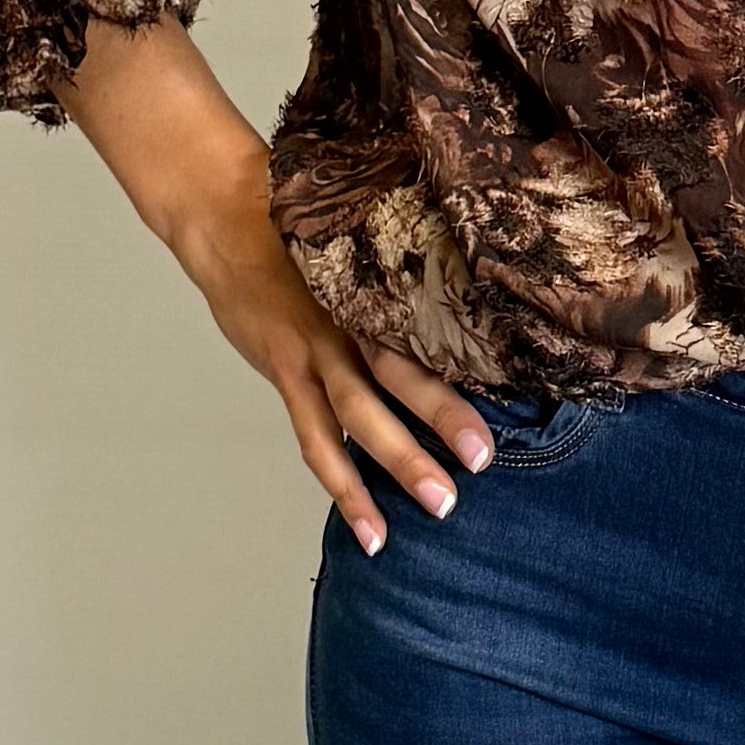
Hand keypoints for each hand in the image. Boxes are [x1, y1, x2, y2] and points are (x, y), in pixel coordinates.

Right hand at [178, 164, 494, 555]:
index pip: (433, 329)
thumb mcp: (362, 244)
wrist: (224, 220)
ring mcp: (315, 350)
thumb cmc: (304, 233)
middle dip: (443, 418)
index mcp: (380, 289)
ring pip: (358, 415)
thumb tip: (473, 306)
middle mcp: (351, 320)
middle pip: (401, 372)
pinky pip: (315, 438)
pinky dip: (343, 484)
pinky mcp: (284, 371)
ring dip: (397, 463)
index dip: (471, 358)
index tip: (520, 393)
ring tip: (439, 505)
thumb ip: (405, 280)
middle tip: (484, 459)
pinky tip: (369, 525)